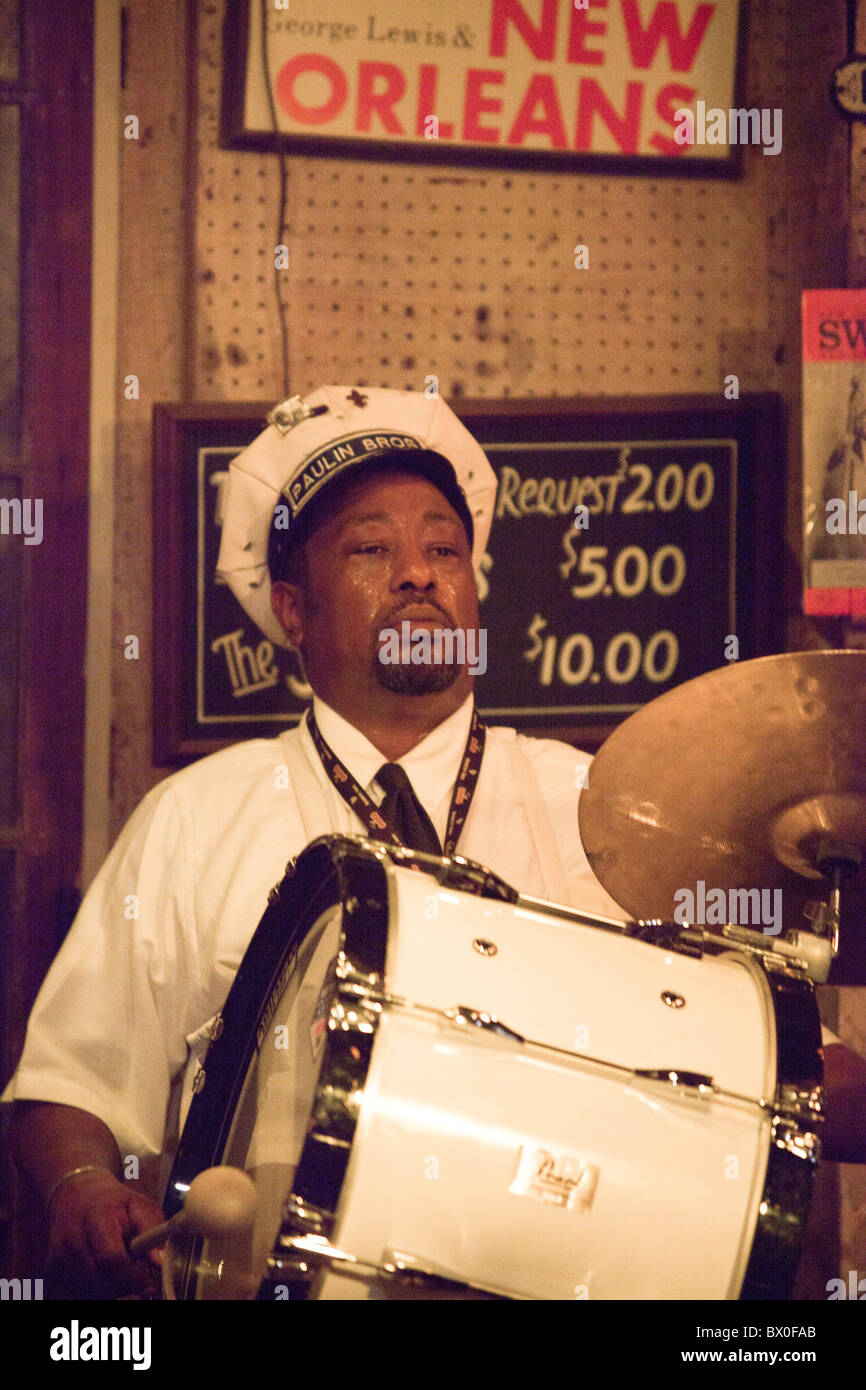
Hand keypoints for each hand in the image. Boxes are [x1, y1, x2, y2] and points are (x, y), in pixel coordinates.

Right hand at [46, 1169, 166, 1298]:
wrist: (76, 1195)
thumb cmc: (114, 1204)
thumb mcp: (139, 1205)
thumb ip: (152, 1229)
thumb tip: (161, 1260)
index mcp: (96, 1219)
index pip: (110, 1258)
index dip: (132, 1277)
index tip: (150, 1286)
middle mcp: (72, 1240)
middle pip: (99, 1282)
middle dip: (124, 1288)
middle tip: (139, 1283)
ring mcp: (58, 1259)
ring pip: (89, 1293)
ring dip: (111, 1292)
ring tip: (123, 1275)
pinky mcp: (51, 1273)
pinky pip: (77, 1295)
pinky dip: (96, 1292)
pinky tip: (106, 1278)